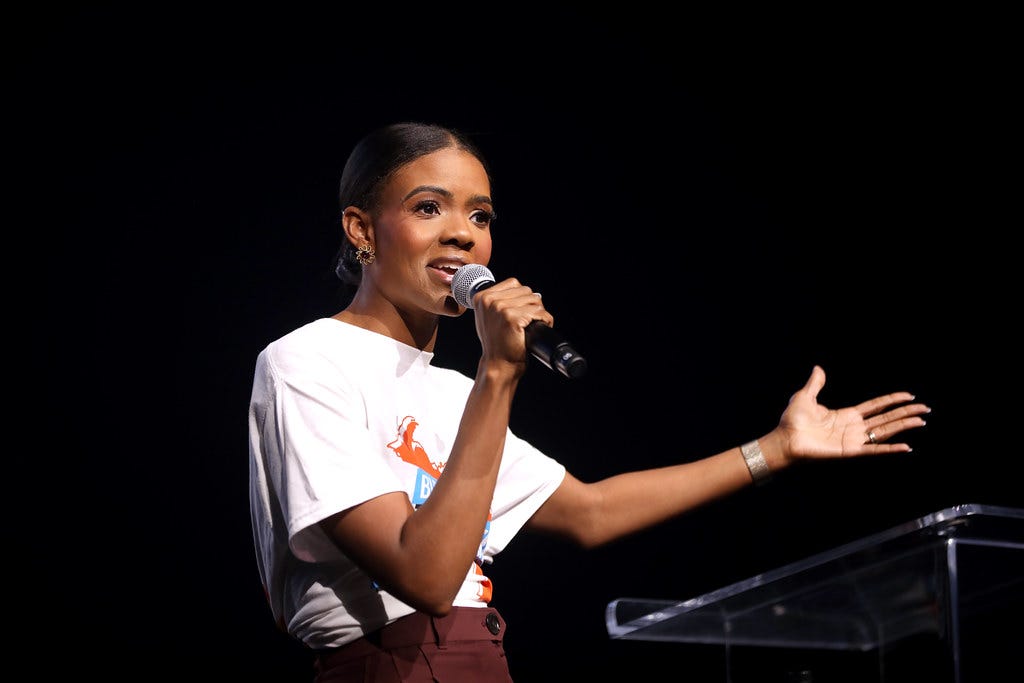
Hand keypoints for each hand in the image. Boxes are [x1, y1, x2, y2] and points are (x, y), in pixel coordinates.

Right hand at [471, 278, 550, 370]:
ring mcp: (500, 308)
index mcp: (482, 297)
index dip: (522, 297)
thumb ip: (499, 301)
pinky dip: (545, 320)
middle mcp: (489, 300)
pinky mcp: (512, 318)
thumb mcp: (490, 317)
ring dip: (539, 313)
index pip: (513, 283)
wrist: (498, 364)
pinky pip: (539, 313)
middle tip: (527, 321)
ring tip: (531, 325)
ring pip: (535, 300)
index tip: (519, 312)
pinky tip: (536, 329)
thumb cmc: (496, 343)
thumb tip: (526, 291)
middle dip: (532, 305)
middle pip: (526, 290)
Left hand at [776, 365, 929, 462]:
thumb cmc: (791, 422)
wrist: (784, 440)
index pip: (876, 406)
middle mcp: (853, 427)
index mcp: (846, 415)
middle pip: (886, 418)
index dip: (892, 400)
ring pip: (885, 431)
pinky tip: (906, 447)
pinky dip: (890, 449)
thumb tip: (819, 367)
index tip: (910, 396)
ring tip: (921, 421)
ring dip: (904, 426)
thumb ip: (815, 384)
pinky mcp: (850, 452)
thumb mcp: (804, 397)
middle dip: (906, 413)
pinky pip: (874, 450)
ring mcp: (853, 440)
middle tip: (926, 409)